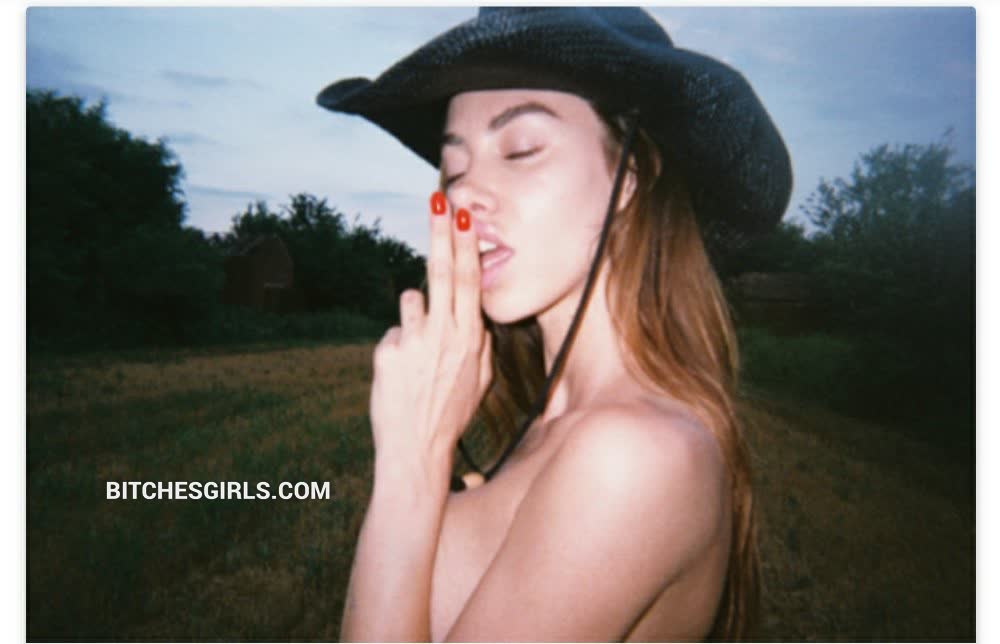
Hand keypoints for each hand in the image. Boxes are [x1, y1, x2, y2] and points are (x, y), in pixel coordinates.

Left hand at [368, 192, 492, 475]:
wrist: (416, 450)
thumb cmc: (451, 415)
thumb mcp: (480, 381)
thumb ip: (479, 343)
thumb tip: (473, 315)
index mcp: (471, 338)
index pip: (470, 280)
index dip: (465, 243)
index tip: (462, 215)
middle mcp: (445, 334)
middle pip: (443, 270)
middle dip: (441, 231)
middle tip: (439, 200)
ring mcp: (414, 341)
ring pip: (412, 301)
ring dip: (415, 318)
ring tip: (419, 358)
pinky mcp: (388, 352)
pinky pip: (394, 333)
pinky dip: (398, 347)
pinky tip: (402, 375)